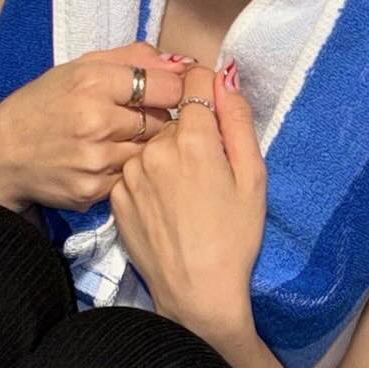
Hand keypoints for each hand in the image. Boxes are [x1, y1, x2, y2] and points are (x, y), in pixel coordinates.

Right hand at [0, 43, 193, 212]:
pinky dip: (124, 170)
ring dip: (143, 147)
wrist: (0, 154)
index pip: (168, 87)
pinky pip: (129, 177)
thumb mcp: (79, 68)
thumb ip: (134, 59)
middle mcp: (98, 121)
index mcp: (95, 82)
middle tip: (134, 118)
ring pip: (150, 152)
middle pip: (163, 122)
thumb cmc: (42, 105)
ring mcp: (96, 159)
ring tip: (117, 139)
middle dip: (156, 119)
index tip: (163, 93)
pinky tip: (103, 161)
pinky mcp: (92, 190)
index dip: (170, 91)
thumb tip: (183, 63)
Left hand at [108, 58, 265, 338]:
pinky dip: (148, 179)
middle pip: (171, 117)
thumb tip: (226, 74)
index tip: (212, 110)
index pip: (192, 81)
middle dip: (188, 130)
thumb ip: (238, 119)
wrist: (197, 293)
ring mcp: (130, 173)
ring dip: (166, 155)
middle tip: (207, 169)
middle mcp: (154, 148)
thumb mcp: (252, 175)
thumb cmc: (235, 237)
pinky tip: (166, 206)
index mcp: (193, 137)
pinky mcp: (115, 197)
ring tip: (185, 193)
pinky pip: (134, 171)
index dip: (205, 90)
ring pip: (151, 144)